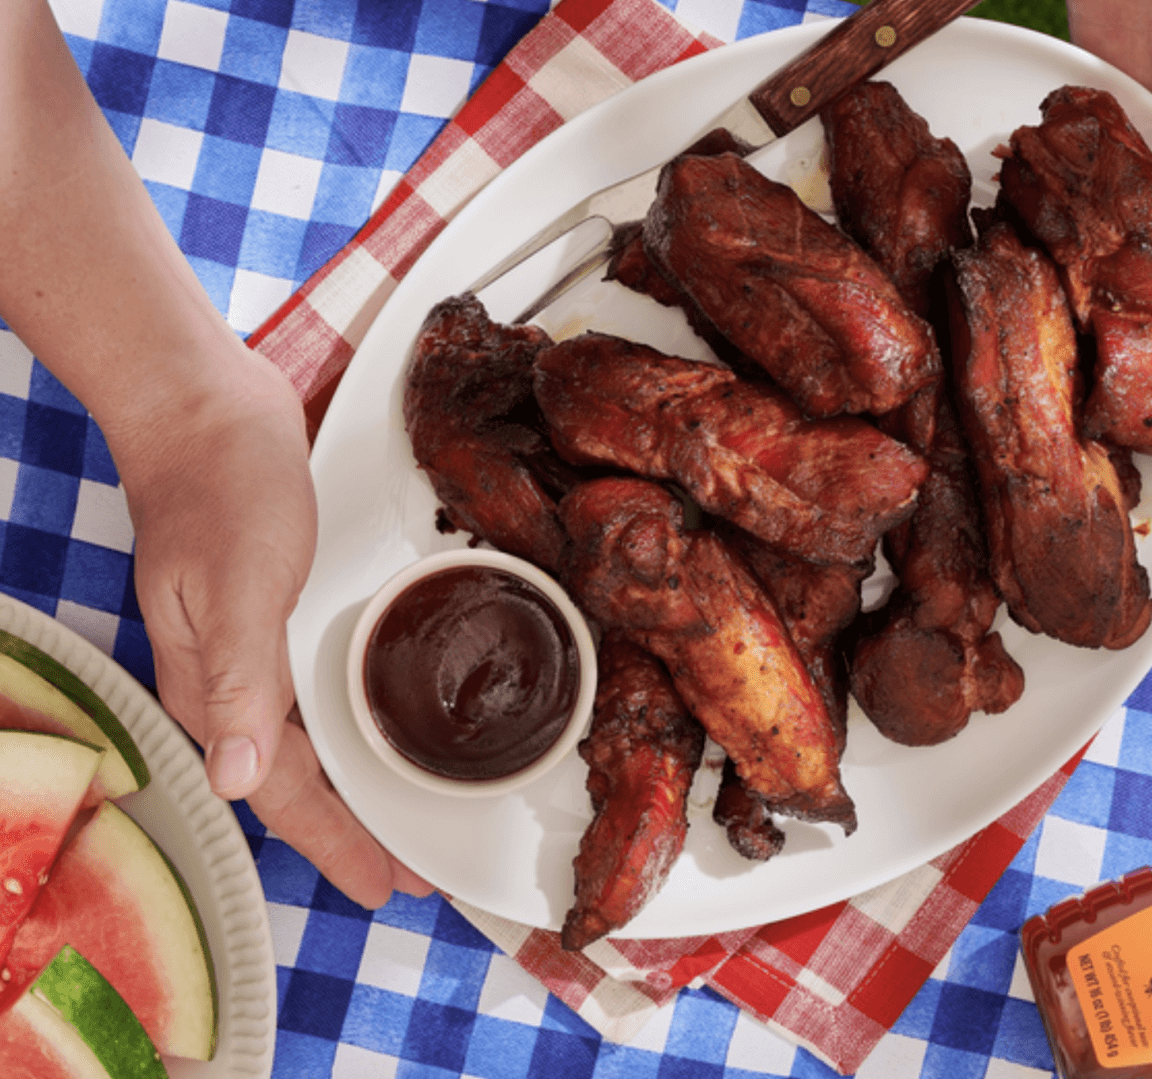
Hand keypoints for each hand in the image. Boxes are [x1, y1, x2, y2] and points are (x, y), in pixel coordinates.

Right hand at [113, 343, 431, 907]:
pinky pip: (313, 695)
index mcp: (213, 686)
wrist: (205, 406)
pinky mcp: (275, 614)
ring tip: (405, 817)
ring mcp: (250, 648)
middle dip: (351, 832)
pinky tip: (378, 728)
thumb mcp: (239, 581)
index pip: (277, 795)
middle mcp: (228, 680)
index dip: (333, 846)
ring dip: (356, 784)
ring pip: (308, 743)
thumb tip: (235, 778)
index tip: (384, 887)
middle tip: (411, 873)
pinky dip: (349, 726)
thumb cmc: (219, 484)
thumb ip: (237, 681)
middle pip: (296, 782)